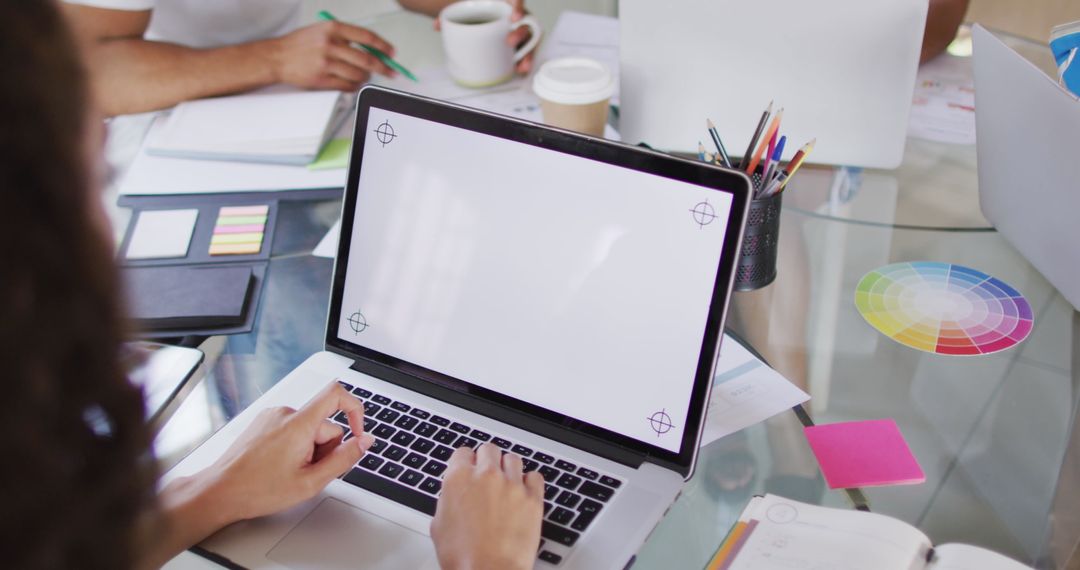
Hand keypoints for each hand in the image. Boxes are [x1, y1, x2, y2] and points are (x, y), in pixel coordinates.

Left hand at [198, 382, 374, 522]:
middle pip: (324, 423)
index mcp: (298, 424)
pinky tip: (280, 465)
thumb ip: (344, 459)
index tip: (358, 432)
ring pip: (309, 428)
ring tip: (290, 471)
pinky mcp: (264, 422)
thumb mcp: (310, 482)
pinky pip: (293, 428)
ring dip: (309, 449)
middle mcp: (285, 413)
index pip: (336, 394)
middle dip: (325, 448)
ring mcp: (273, 416)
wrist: (220, 492)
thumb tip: (365, 442)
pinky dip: (295, 445)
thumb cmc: (258, 489)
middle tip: (308, 472)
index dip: (355, 410)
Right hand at [269, 21, 396, 89]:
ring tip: (364, 76)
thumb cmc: (301, 44)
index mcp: (333, 28)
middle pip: (366, 59)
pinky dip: (355, 86)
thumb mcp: (322, 31)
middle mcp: (330, 44)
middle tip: (391, 72)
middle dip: (383, 68)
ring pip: (358, 75)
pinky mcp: (322, 79)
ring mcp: (326, 62)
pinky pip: (347, 86)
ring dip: (366, 78)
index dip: (383, 46)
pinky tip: (354, 83)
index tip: (392, 53)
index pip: (366, 37)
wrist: (277, 57)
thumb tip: (373, 50)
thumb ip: (346, 37)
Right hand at [431, 444, 544, 569]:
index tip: (469, 468)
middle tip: (487, 476)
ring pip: (513, 459)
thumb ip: (448, 500)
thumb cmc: (463, 556)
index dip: (465, 462)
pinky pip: (535, 477)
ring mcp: (512, 485)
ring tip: (507, 484)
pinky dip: (530, 482)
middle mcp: (486, 475)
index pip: (463, 452)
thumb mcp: (439, 525)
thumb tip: (454, 495)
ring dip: (508, 469)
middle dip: (487, 461)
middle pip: (489, 449)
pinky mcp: (533, 498)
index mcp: (459, 478)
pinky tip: (524, 492)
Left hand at [432, 0, 536, 73]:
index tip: (514, 16)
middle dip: (521, 32)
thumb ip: (450, 14)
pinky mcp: (519, 43)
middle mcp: (515, 15)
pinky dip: (525, 60)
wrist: (475, 17)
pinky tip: (520, 69)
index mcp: (503, 2)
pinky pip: (527, 50)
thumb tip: (438, 25)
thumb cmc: (473, 10)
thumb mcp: (462, 8)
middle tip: (509, 41)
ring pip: (530, 39)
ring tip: (522, 65)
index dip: (518, 5)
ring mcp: (518, 30)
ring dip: (528, 52)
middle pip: (525, 21)